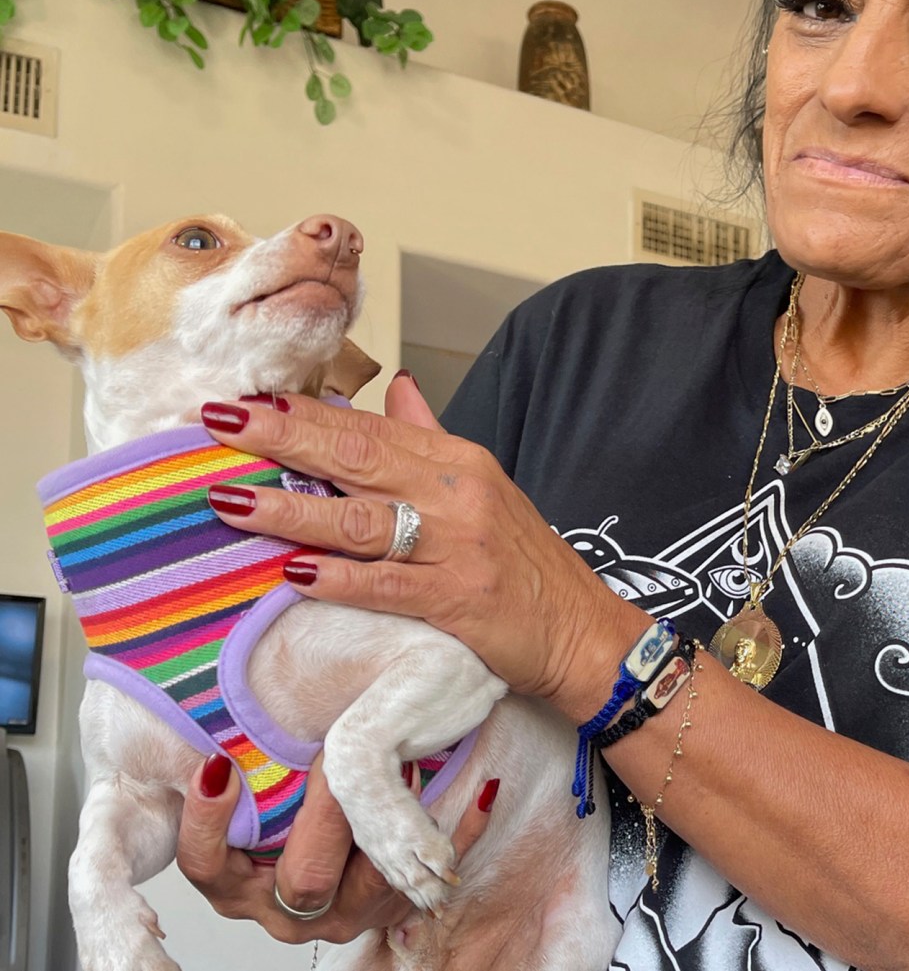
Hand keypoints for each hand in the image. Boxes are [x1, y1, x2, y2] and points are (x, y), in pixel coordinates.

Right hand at [176, 751, 497, 942]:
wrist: (356, 813)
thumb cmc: (284, 779)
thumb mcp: (243, 770)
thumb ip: (224, 758)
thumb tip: (209, 712)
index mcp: (236, 880)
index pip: (207, 864)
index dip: (208, 822)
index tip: (221, 764)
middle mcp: (285, 904)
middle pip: (303, 880)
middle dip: (326, 814)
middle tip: (338, 754)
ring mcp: (344, 909)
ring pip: (372, 882)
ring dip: (392, 823)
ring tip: (409, 760)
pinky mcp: (394, 902)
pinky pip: (433, 873)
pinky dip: (462, 830)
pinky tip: (484, 788)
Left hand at [200, 376, 647, 716]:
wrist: (580, 628)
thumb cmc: (524, 561)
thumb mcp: (484, 486)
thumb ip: (430, 435)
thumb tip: (393, 386)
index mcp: (458, 461)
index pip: (371, 427)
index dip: (307, 413)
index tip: (250, 399)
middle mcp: (456, 493)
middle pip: (357, 459)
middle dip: (283, 439)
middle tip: (220, 423)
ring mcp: (456, 545)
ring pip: (362, 520)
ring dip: (292, 510)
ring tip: (230, 500)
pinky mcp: (456, 598)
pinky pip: (386, 584)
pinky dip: (339, 578)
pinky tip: (293, 572)